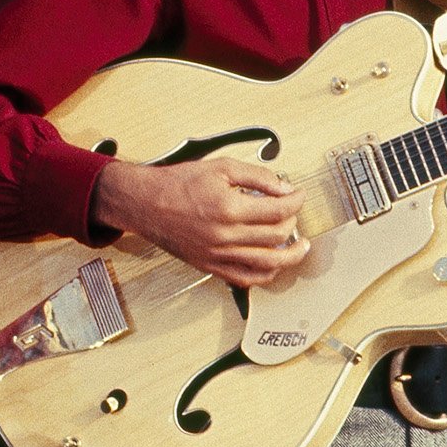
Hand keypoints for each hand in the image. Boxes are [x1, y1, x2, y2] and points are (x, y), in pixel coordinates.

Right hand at [92, 155, 311, 289]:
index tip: (299, 195)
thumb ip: (257, 176)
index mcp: (229, 208)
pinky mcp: (210, 266)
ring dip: (290, 255)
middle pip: (277, 236)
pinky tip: (274, 264)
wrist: (145, 203)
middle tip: (293, 212)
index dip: (295, 201)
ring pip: (268, 264)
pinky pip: (246, 279)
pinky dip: (266, 274)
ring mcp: (218, 255)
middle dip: (293, 222)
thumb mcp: (220, 167)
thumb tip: (284, 188)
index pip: (278, 210)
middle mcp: (225, 236)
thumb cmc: (178, 184)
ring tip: (300, 247)